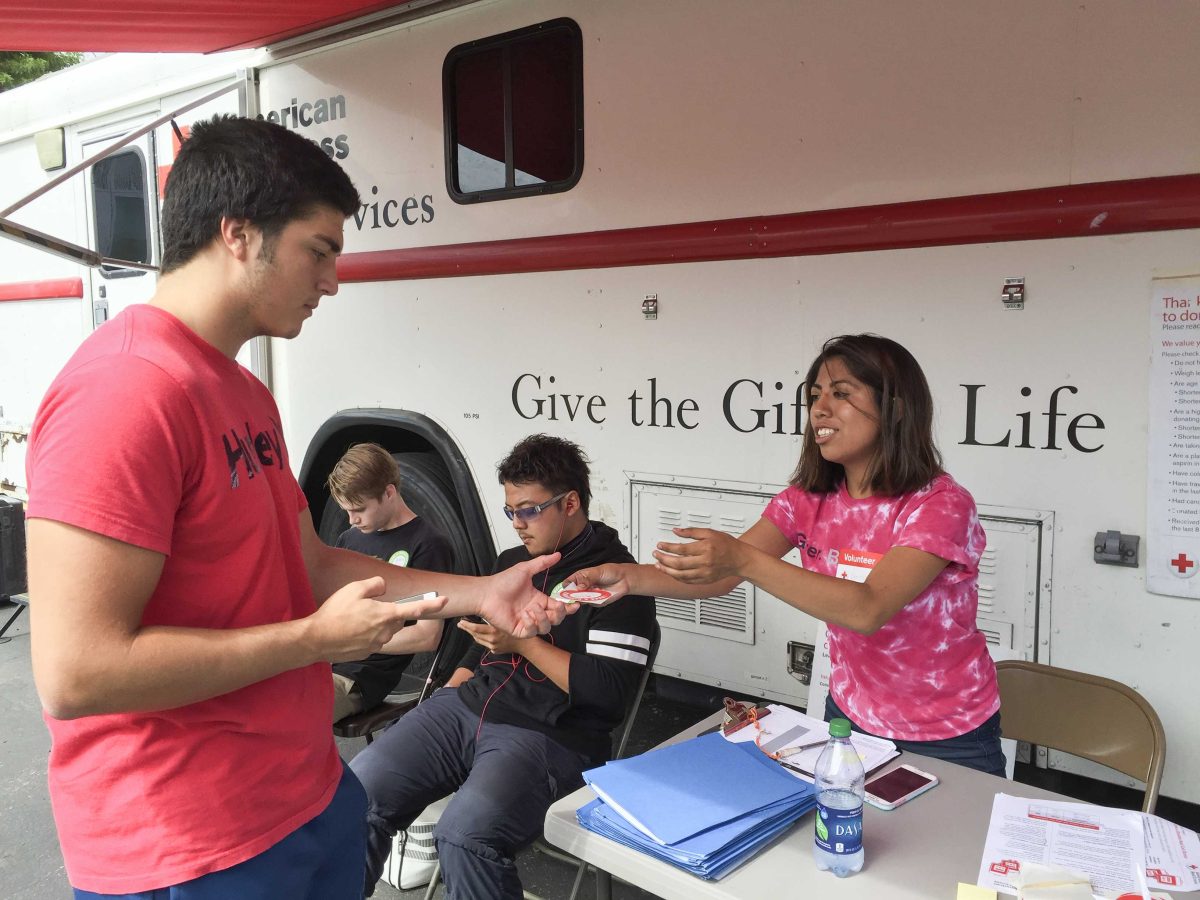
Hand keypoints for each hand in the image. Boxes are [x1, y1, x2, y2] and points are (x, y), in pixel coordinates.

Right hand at [309, 576, 447, 661]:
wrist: (317, 639)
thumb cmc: (335, 613)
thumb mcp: (354, 589)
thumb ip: (375, 585)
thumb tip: (383, 587)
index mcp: (386, 615)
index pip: (415, 609)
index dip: (432, 604)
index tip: (444, 600)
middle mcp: (385, 632)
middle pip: (396, 619)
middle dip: (387, 611)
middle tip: (366, 606)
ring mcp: (376, 645)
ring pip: (384, 630)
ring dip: (375, 623)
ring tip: (353, 618)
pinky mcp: (366, 653)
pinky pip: (372, 639)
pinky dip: (365, 633)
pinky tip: (349, 629)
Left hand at [457, 619, 530, 655]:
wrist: (525, 643)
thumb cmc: (516, 628)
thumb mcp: (504, 620)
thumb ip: (492, 618)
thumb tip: (480, 612)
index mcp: (494, 631)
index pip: (476, 629)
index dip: (467, 625)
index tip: (461, 621)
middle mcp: (492, 640)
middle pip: (475, 635)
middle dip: (466, 629)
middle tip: (460, 624)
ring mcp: (493, 647)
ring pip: (478, 640)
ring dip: (472, 634)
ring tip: (467, 628)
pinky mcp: (495, 651)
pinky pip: (485, 644)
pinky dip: (482, 639)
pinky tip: (479, 634)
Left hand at [478, 553, 567, 637]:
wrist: (487, 592)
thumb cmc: (503, 581)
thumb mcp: (525, 570)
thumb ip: (542, 563)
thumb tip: (558, 554)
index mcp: (539, 600)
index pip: (558, 607)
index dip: (568, 608)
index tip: (575, 604)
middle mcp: (535, 612)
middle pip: (556, 619)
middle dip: (559, 614)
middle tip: (556, 606)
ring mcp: (527, 622)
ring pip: (546, 627)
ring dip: (543, 618)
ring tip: (534, 608)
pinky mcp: (519, 630)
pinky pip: (532, 632)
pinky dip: (531, 623)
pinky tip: (524, 614)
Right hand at [565, 563, 630, 605]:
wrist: (623, 580)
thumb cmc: (610, 572)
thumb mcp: (597, 572)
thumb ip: (586, 580)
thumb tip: (578, 587)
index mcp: (579, 577)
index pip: (567, 584)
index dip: (565, 589)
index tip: (565, 593)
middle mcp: (581, 587)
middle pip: (571, 595)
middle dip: (573, 597)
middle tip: (578, 595)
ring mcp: (587, 595)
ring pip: (579, 601)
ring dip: (584, 599)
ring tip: (593, 591)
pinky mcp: (594, 601)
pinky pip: (590, 604)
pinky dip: (594, 600)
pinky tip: (600, 594)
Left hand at [653, 527, 746, 583]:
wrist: (740, 559)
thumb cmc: (727, 545)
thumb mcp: (710, 532)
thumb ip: (692, 531)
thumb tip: (677, 531)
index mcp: (705, 548)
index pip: (681, 549)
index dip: (667, 547)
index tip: (660, 545)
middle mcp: (705, 562)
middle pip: (678, 563)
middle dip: (664, 559)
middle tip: (656, 554)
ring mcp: (705, 573)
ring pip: (680, 575)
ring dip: (667, 570)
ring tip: (659, 565)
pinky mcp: (705, 580)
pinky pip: (687, 581)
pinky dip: (676, 577)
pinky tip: (670, 572)